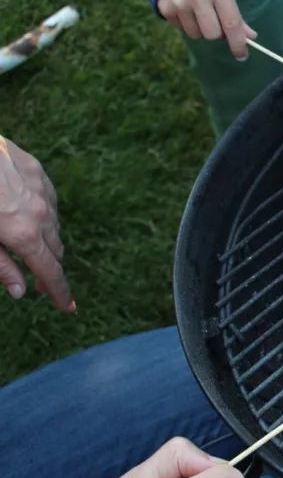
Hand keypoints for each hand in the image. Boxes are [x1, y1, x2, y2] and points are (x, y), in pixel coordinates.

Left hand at [0, 136, 72, 310]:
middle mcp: (40, 214)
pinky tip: (28, 212)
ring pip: (53, 224)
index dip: (59, 292)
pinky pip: (47, 199)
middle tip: (41, 282)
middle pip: (55, 249)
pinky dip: (42, 213)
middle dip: (49, 267)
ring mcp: (41, 190)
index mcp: (24, 235)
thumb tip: (20, 291)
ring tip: (30, 246)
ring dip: (45, 240)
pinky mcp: (36, 170)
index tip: (68, 307)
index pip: (49, 272)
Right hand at [157, 0, 256, 59]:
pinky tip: (187, 7)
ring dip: (201, 29)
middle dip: (218, 34)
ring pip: (196, 34)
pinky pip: (181, 29)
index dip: (238, 44)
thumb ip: (236, 14)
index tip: (242, 55)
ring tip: (200, 11)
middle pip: (212, 34)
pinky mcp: (164, 7)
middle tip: (217, 22)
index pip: (231, 24)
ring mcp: (178, 2)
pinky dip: (187, 24)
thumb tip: (250, 37)